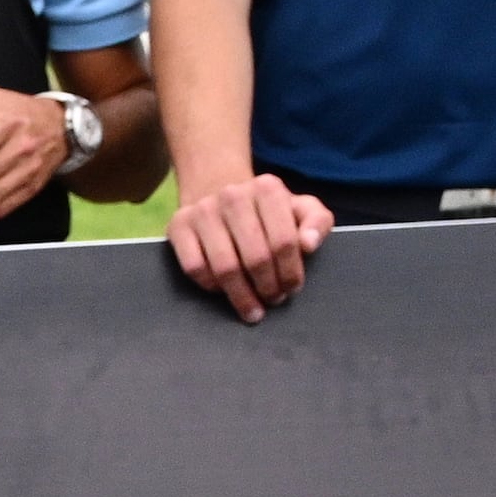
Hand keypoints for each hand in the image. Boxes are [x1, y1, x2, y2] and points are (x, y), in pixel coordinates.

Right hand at [166, 168, 331, 324]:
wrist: (216, 189)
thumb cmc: (265, 210)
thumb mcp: (299, 208)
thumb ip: (317, 222)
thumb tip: (309, 245)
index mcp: (267, 188)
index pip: (284, 241)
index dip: (290, 272)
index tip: (292, 288)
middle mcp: (233, 195)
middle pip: (255, 257)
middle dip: (267, 287)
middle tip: (273, 300)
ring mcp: (202, 210)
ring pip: (224, 267)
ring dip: (241, 295)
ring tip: (253, 308)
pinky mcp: (178, 226)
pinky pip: (195, 268)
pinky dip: (211, 287)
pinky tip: (224, 291)